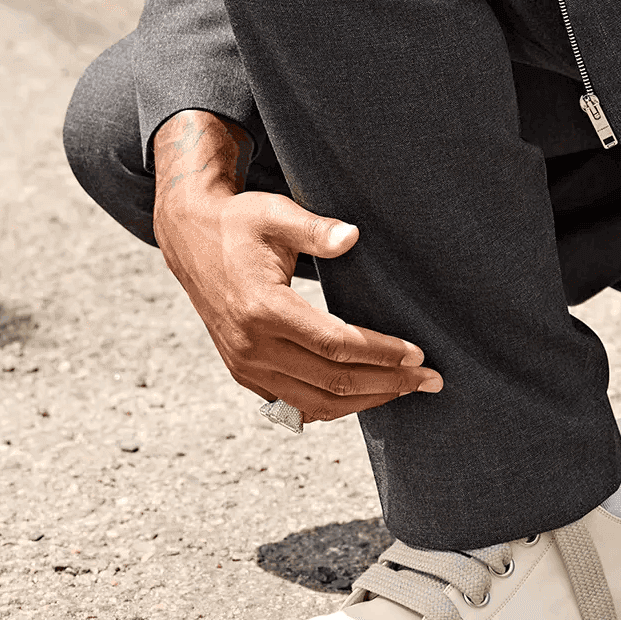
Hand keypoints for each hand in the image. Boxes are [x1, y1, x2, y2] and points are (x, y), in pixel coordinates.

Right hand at [152, 113, 443, 422]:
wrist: (190, 239)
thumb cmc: (240, 222)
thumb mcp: (276, 213)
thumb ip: (315, 229)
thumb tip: (353, 237)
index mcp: (263, 309)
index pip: (335, 345)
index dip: (381, 354)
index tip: (418, 354)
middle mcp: (251, 346)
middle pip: (332, 382)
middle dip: (387, 384)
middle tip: (430, 380)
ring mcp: (245, 365)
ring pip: (315, 404)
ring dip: (365, 402)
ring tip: (405, 390)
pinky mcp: (243, 373)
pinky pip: (294, 404)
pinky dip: (332, 406)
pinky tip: (364, 394)